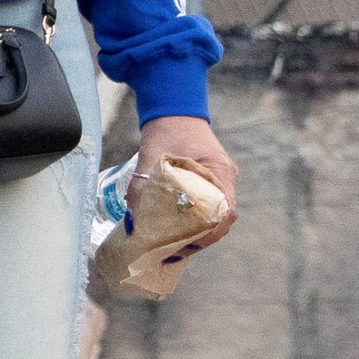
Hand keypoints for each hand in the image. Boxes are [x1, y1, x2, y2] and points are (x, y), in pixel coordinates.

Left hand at [136, 113, 236, 265]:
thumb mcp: (151, 157)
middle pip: (222, 220)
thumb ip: (141, 188)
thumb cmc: (166, 129)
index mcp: (219, 170)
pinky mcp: (211, 180)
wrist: (175, 108)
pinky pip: (209, 207)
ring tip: (173, 244)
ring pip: (216, 216)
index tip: (187, 244)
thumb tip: (132, 222)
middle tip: (174, 250)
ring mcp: (221, 179)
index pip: (226, 212)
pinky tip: (176, 229)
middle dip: (201, 239)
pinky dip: (196, 221)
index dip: (210, 233)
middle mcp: (225, 177)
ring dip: (198, 232)